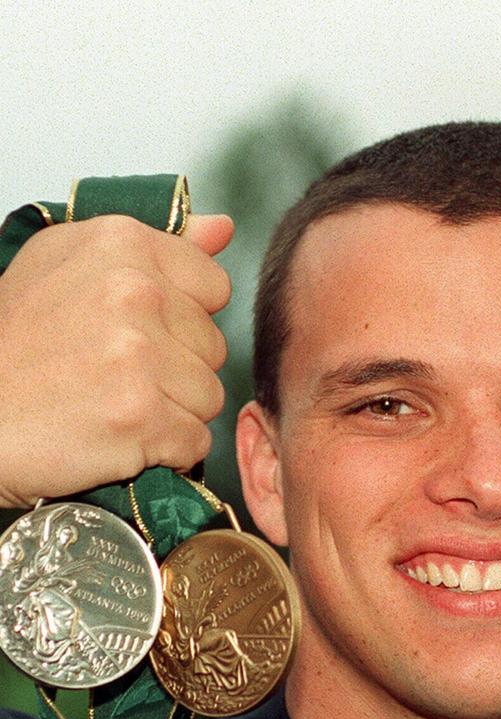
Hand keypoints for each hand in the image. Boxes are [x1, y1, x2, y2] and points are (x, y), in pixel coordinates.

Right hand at [0, 213, 232, 506]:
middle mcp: (135, 292)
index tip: (144, 331)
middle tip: (117, 374)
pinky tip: (121, 436)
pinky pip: (195, 440)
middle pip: (214, 347)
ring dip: (173, 412)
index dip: (185, 318)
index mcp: (122, 245)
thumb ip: (161, 242)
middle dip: (178, 369)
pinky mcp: (140, 416)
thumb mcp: (67, 261)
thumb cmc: (13, 344)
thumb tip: (223, 229)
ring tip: (116, 404)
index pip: (214, 287)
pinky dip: (166, 450)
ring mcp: (139, 355)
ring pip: (209, 396)